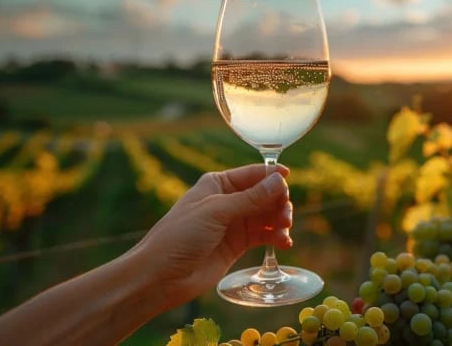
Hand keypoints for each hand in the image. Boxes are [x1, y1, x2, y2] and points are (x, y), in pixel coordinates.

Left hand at [131, 164, 292, 307]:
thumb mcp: (217, 212)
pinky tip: (284, 243)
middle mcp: (228, 201)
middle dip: (278, 203)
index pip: (253, 174)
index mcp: (218, 184)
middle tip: (284, 217)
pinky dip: (276, 237)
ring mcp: (234, 224)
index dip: (272, 176)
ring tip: (283, 232)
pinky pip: (264, 236)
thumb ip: (251, 198)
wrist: (161, 276)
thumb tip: (280, 181)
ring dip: (279, 221)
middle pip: (265, 195)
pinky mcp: (238, 245)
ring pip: (267, 216)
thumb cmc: (180, 236)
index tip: (290, 179)